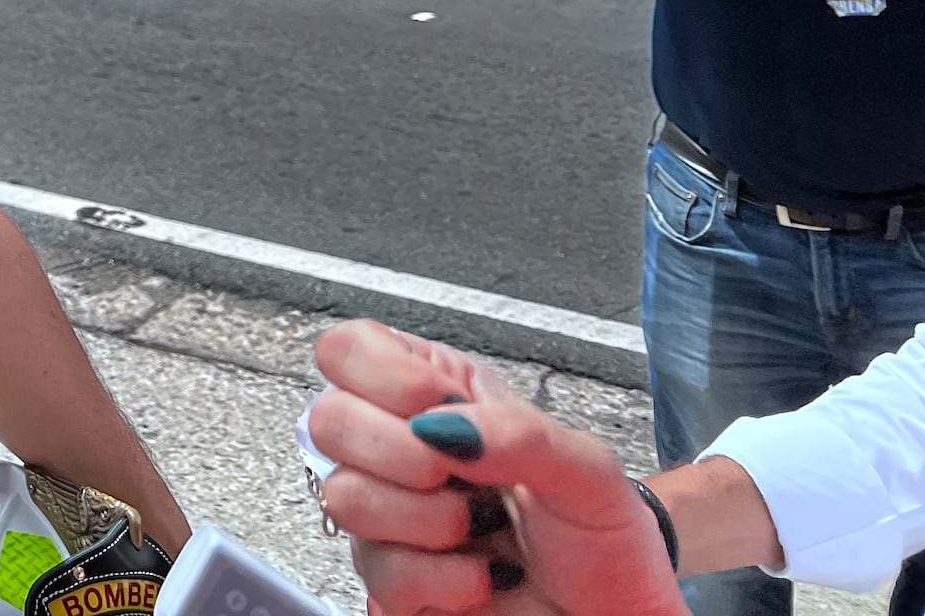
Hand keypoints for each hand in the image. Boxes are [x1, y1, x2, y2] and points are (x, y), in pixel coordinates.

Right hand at [310, 321, 686, 615]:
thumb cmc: (604, 538)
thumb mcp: (586, 468)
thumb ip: (519, 432)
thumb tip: (439, 428)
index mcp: (435, 398)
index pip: (349, 348)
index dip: (386, 376)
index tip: (445, 406)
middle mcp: (399, 451)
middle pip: (326, 419)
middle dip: (403, 454)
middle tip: (462, 477)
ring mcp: (389, 519)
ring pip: (344, 496)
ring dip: (427, 521)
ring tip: (477, 532)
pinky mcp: (391, 583)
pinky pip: (377, 572)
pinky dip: (441, 580)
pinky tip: (477, 577)